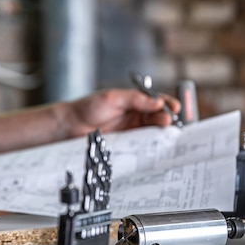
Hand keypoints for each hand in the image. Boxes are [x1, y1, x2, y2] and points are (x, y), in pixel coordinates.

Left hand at [62, 89, 180, 136]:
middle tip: (168, 122)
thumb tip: (157, 102)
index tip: (174, 108)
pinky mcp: (127, 144)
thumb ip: (135, 99)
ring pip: (153, 131)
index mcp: (134, 101)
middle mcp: (135, 115)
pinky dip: (150, 145)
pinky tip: (154, 146)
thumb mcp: (112, 98)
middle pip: (158, 117)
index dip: (167, 104)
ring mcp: (131, 130)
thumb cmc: (88, 107)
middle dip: (166, 119)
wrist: (71, 126)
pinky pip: (142, 145)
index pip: (157, 101)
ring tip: (165, 134)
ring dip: (161, 133)